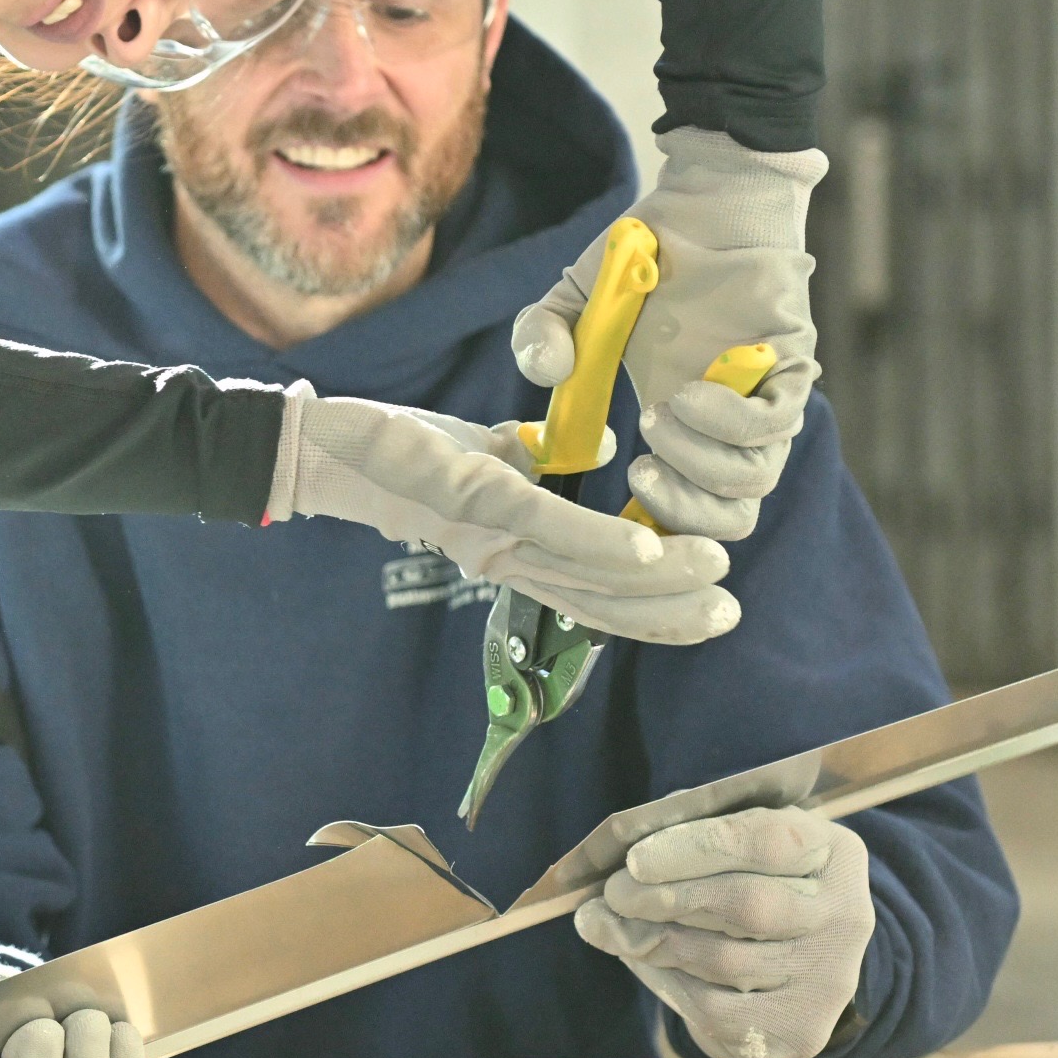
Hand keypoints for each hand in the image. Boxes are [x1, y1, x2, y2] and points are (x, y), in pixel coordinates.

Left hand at [274, 388, 736, 644]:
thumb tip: (604, 444)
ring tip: (713, 575)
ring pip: (588, 575)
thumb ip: (541, 459)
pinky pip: (551, 528)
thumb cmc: (404, 450)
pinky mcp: (478, 499)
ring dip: (657, 583)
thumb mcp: (487, 455)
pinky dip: (603, 543)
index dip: (655, 612)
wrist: (328, 449)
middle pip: (601, 603)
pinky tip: (650, 548)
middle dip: (670, 613)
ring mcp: (493, 535)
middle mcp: (507, 560)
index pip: (595, 597)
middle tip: (729, 612)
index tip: (711, 607)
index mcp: (514, 554)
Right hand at [511, 128, 825, 541]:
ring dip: (695, 464)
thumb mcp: (576, 300)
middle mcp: (728, 429)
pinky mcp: (792, 371)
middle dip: (678, 514)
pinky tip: (687, 393)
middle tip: (638, 472)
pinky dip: (724, 423)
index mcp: (682, 432)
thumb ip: (544, 335)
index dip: (654, 539)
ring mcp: (763, 403)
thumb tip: (545, 372)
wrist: (709, 199)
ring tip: (656, 417)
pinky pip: (771, 428)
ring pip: (749, 485)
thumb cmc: (648, 255)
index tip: (614, 525)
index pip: (684, 517)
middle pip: (727, 523)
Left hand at [573, 802, 874, 1057]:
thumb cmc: (760, 884)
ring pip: (722, 961)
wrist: (800, 968)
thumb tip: (626, 843)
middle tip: (613, 892)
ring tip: (609, 924)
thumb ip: (698, 833)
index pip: (769, 841)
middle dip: (665, 898)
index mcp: (835, 854)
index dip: (696, 847)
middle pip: (746, 906)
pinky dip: (666, 982)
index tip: (636, 858)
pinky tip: (640, 960)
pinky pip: (714, 1009)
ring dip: (652, 940)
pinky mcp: (799, 1031)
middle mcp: (845, 917)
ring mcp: (827, 981)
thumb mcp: (747, 846)